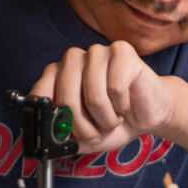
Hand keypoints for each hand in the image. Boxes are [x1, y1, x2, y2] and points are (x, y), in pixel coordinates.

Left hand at [30, 41, 187, 155]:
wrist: (148, 115)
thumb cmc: (114, 121)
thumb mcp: (83, 136)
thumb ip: (63, 135)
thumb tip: (49, 137)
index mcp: (57, 75)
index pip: (40, 95)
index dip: (53, 121)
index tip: (66, 134)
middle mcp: (73, 60)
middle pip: (67, 99)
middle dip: (84, 126)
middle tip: (97, 131)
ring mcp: (97, 52)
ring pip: (94, 96)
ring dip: (107, 118)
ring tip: (114, 117)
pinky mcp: (121, 51)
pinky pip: (116, 87)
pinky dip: (123, 105)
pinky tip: (126, 103)